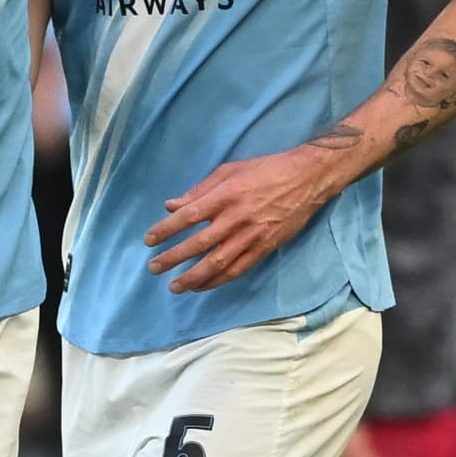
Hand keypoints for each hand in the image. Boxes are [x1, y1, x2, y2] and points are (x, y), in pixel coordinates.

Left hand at [143, 147, 341, 292]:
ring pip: (218, 263)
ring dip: (194, 277)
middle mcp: (236, 218)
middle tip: (154, 268)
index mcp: (226, 195)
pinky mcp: (265, 248)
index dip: (166, 230)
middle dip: (173, 258)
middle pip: (199, 243)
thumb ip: (199, 190)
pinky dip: (219, 280)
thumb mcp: (230, 170)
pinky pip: (238, 269)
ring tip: (175, 287)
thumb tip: (171, 206)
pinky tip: (203, 286)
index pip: (188, 216)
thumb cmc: (265, 170)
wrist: (307, 179)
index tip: (148, 241)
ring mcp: (252, 236)